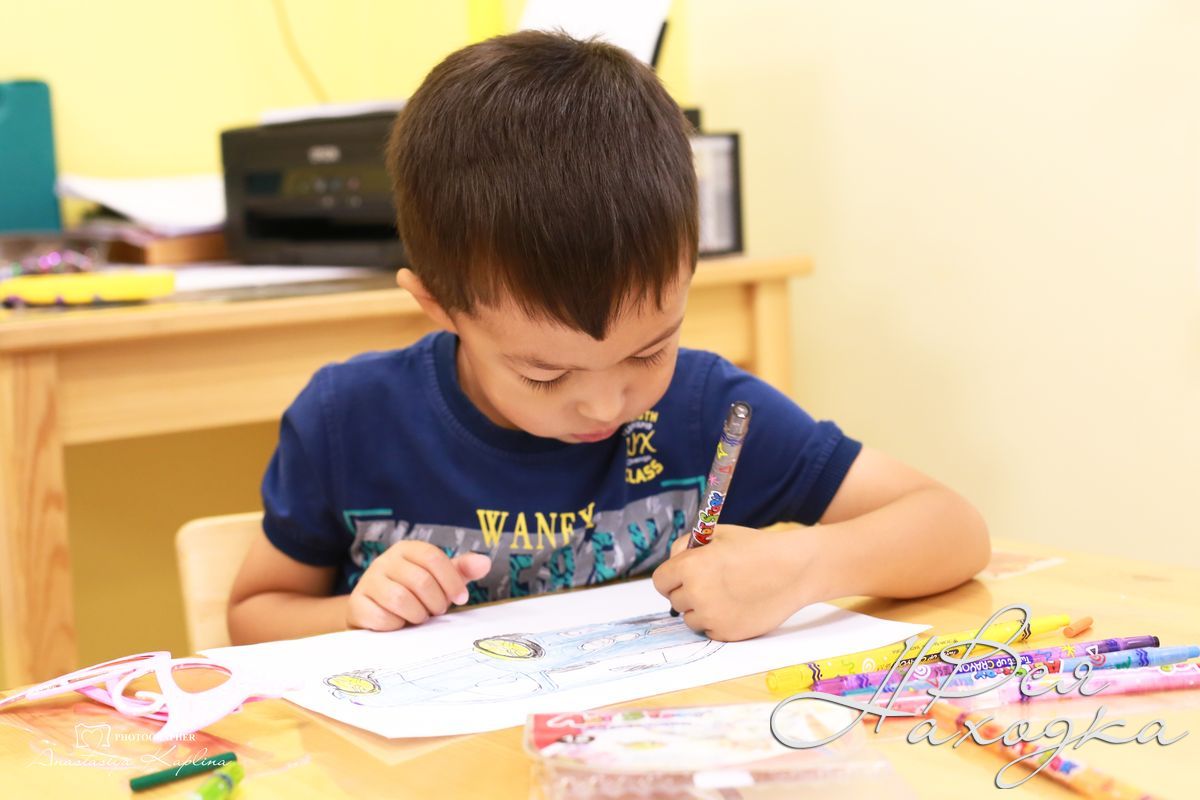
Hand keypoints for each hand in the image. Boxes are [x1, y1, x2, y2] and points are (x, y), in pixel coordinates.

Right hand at [347, 541, 491, 630]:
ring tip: (419, 617)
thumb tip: (485, 563)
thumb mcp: (440, 579)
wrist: (376, 612)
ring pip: (400, 599)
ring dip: (417, 614)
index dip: (451, 580)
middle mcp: (384, 561)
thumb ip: (462, 570)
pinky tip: (399, 624)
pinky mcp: (357, 604)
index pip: (433, 557)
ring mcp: (368, 581)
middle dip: (436, 602)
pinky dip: (397, 625)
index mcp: (407, 549)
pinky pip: (381, 617)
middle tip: (437, 611)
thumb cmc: (414, 593)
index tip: (461, 598)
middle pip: (420, 580)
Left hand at [652, 525, 821, 641]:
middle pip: (675, 601)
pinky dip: (718, 621)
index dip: (672, 577)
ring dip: (701, 609)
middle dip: (688, 592)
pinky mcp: (727, 633)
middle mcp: (697, 593)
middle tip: (713, 583)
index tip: (683, 577)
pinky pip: (709, 630)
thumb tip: (672, 562)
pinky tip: (737, 606)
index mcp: (690, 566)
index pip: (660, 581)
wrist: (793, 570)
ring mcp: (712, 616)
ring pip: (690, 619)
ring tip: (727, 594)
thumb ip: (687, 546)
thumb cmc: (755, 548)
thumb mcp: (717, 534)